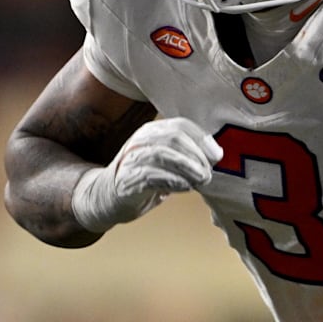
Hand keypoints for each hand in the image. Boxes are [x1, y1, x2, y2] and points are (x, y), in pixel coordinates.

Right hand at [71, 117, 223, 232]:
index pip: (182, 125)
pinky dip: (173, 181)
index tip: (217, 157)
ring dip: (188, 168)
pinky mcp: (127, 180)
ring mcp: (132, 158)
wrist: (105, 197)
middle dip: (197, 155)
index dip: (202, 139)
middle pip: (174, 138)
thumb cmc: (145, 179)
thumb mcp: (167, 161)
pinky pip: (152, 176)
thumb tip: (216, 154)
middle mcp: (141, 140)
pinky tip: (185, 187)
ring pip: (163, 154)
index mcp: (153, 131)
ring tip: (201, 180)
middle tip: (208, 173)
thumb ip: (188, 155)